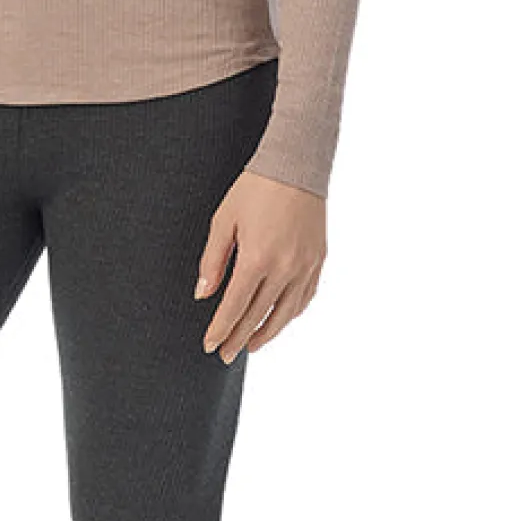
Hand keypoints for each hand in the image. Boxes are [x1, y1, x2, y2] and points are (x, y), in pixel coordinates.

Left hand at [194, 168, 326, 361]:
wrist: (296, 165)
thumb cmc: (255, 188)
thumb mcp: (223, 220)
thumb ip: (212, 261)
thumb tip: (203, 294)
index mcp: (257, 259)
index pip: (234, 307)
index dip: (220, 329)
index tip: (209, 345)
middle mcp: (285, 268)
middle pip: (258, 316)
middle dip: (238, 338)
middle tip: (225, 355)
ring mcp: (305, 266)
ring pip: (285, 313)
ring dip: (267, 333)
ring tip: (251, 346)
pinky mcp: (318, 260)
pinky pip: (304, 298)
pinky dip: (290, 314)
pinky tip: (279, 320)